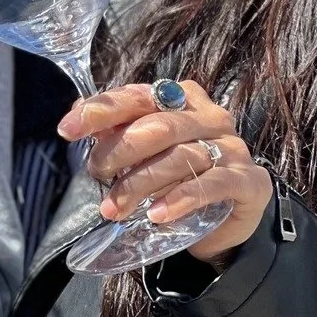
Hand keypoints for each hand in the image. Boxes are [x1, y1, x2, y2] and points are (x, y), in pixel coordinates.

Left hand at [59, 80, 272, 263]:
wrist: (226, 219)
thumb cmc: (177, 177)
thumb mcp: (144, 153)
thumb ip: (116, 130)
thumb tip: (77, 112)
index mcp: (181, 99)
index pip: (137, 97)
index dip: (101, 111)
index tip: (67, 129)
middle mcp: (210, 117)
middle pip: (159, 126)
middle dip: (120, 150)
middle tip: (96, 173)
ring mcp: (233, 147)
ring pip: (181, 157)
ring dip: (141, 184)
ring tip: (114, 207)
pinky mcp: (248, 181)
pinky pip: (211, 184)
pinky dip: (180, 199)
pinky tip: (157, 214)